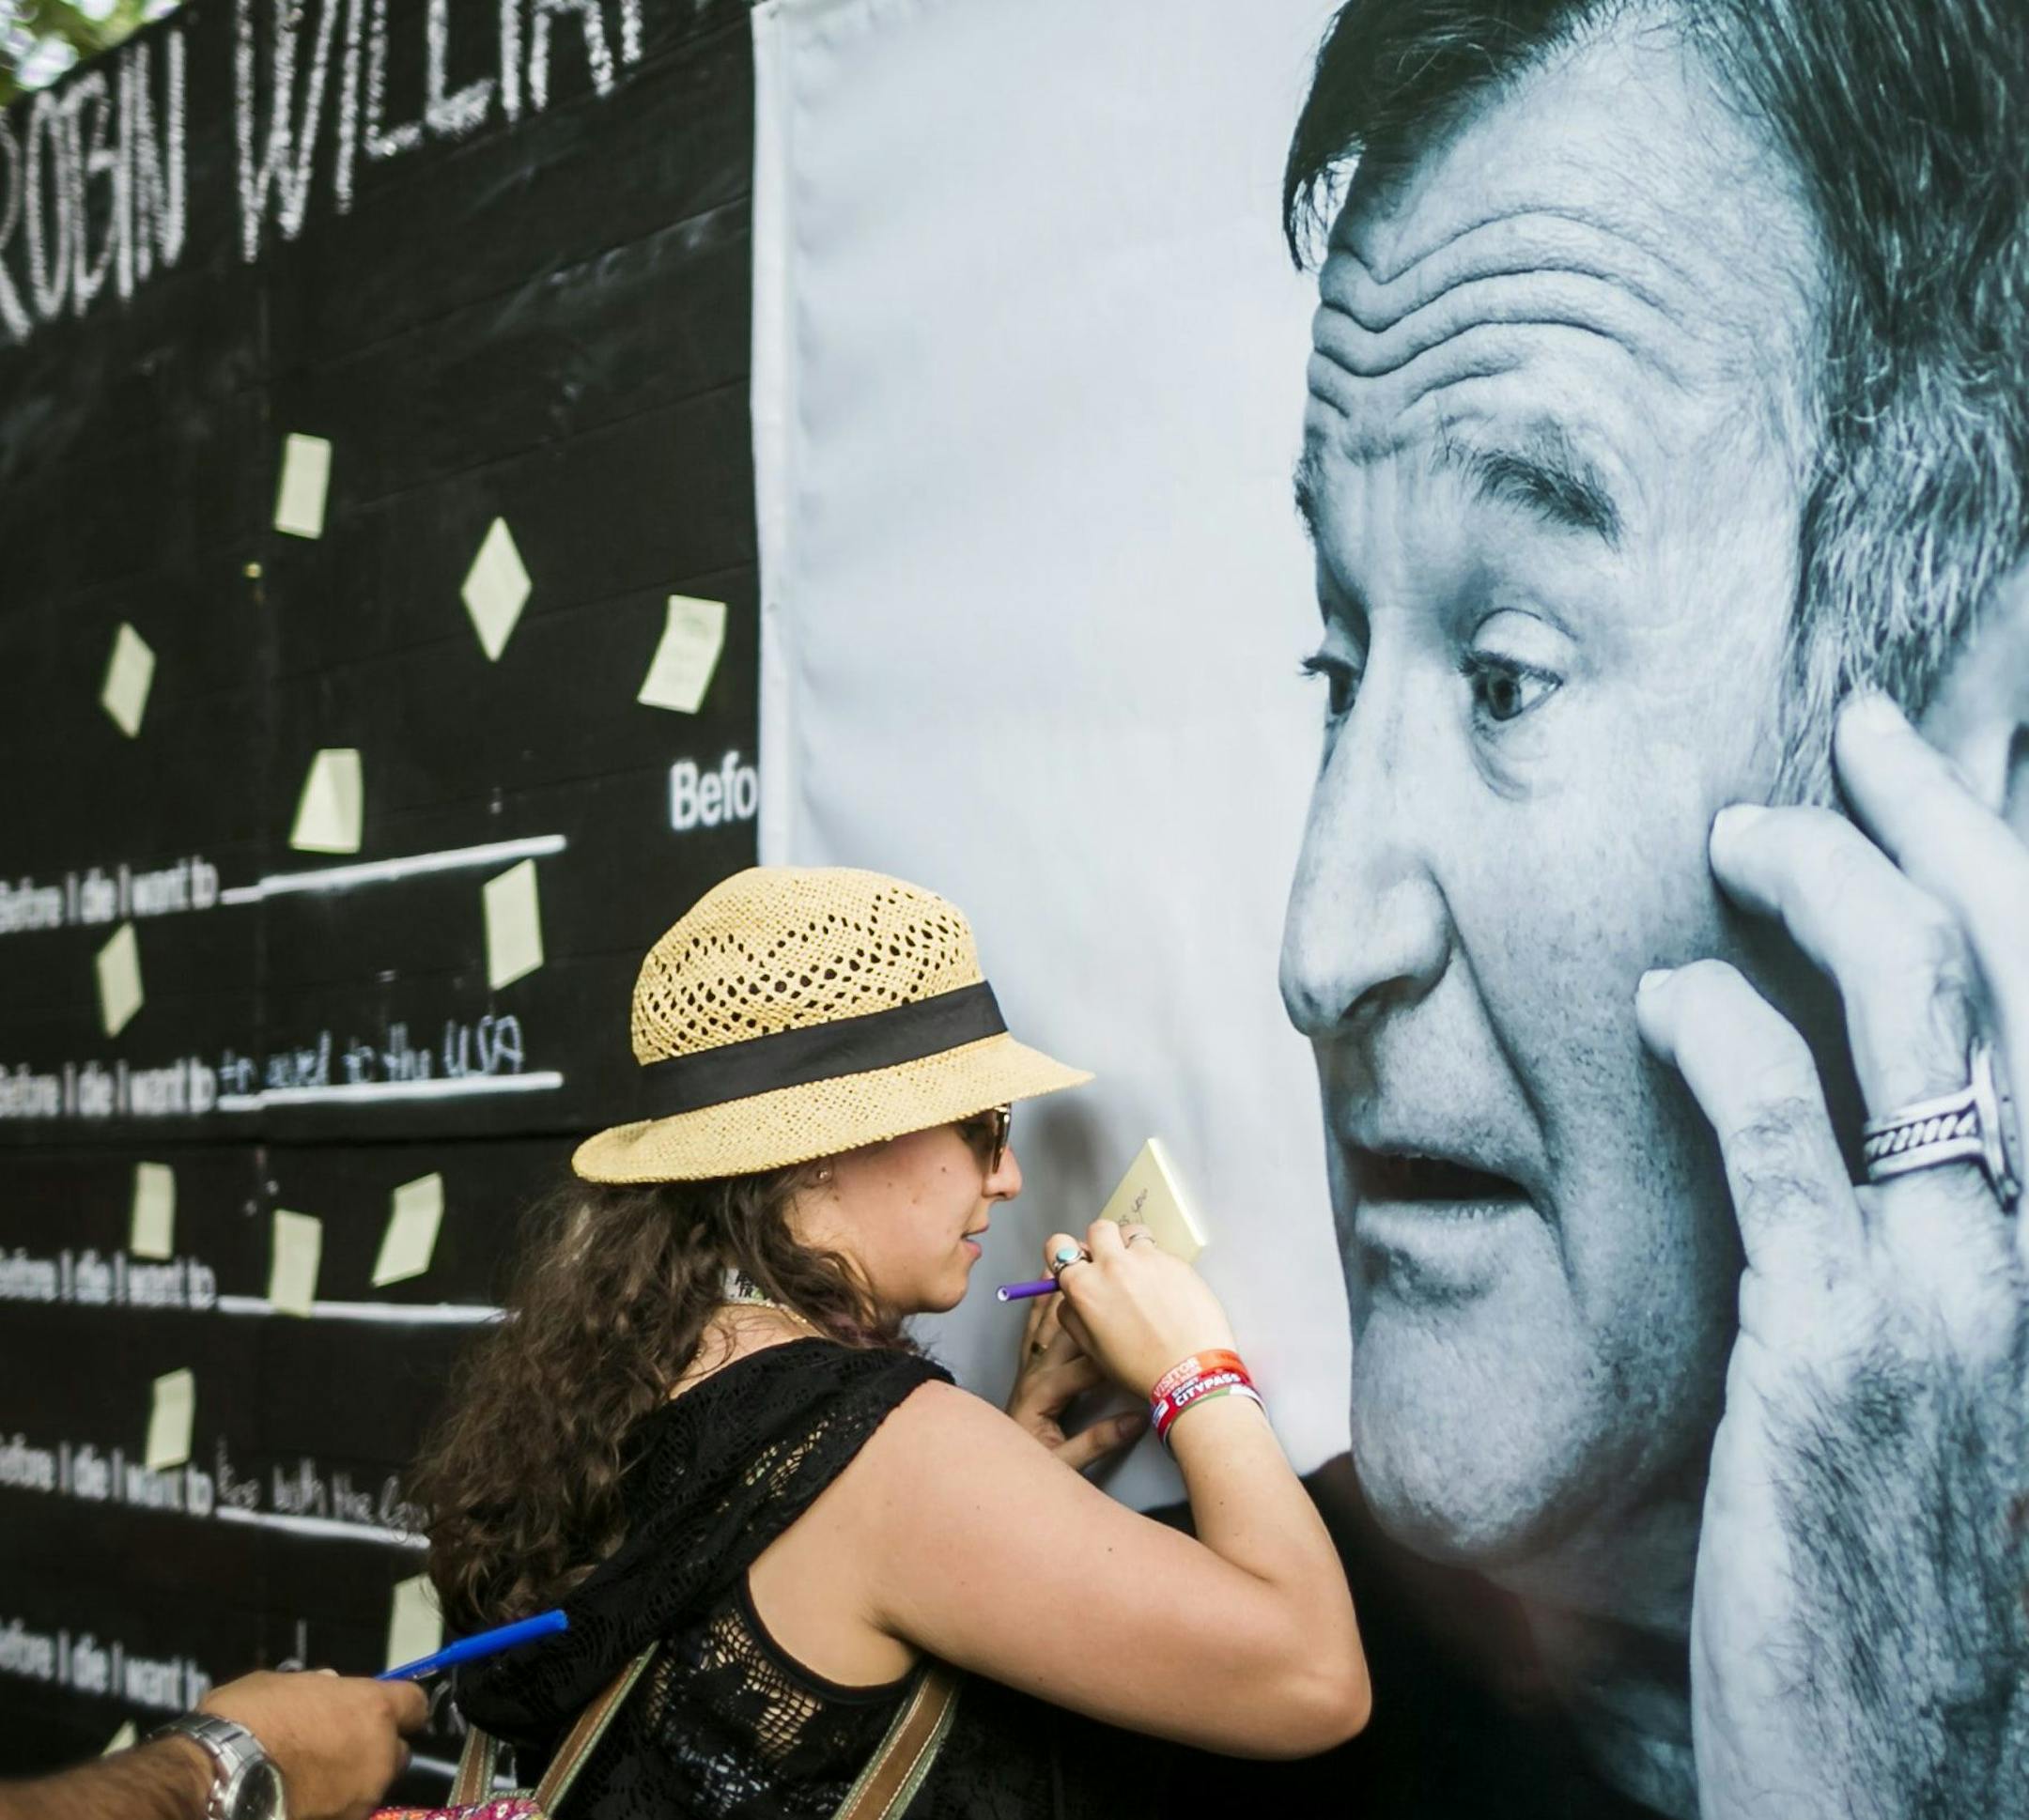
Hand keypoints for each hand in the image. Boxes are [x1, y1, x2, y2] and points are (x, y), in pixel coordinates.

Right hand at [201, 1669, 427, 1819]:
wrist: (219, 1778)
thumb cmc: (249, 1719)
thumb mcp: (282, 1684)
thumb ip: (317, 1687)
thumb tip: (328, 1686)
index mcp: (374, 1709)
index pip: (415, 1705)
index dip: (400, 1707)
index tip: (383, 1710)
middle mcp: (380, 1754)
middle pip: (397, 1752)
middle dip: (377, 1750)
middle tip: (341, 1749)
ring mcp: (362, 1797)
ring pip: (372, 1787)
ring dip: (354, 1782)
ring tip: (315, 1781)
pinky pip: (346, 1812)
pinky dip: (332, 1807)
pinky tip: (304, 1801)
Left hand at [1004, 1285, 1145, 1469]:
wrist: (995, 1471)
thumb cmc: (1027, 1469)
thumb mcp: (1064, 1463)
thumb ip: (1098, 1441)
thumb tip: (1137, 1420)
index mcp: (1044, 1394)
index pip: (1082, 1369)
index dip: (1108, 1356)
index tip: (1133, 1344)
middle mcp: (1035, 1373)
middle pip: (1065, 1336)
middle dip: (1088, 1309)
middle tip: (1109, 1282)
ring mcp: (1029, 1368)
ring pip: (1049, 1324)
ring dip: (1062, 1297)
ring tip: (1077, 1266)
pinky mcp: (1027, 1368)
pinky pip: (1033, 1329)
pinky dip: (1040, 1306)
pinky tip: (1046, 1286)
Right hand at [1042, 1219, 1236, 1396]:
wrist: (1189, 1372)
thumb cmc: (1141, 1368)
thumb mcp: (1091, 1349)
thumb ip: (1072, 1315)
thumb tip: (1070, 1297)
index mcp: (1084, 1286)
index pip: (1058, 1246)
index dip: (1065, 1253)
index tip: (1077, 1262)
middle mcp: (1112, 1265)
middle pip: (1099, 1229)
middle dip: (1102, 1243)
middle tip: (1111, 1265)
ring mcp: (1146, 1259)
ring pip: (1132, 1233)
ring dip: (1132, 1247)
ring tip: (1141, 1273)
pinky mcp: (1175, 1261)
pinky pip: (1159, 1251)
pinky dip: (1158, 1264)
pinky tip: (1165, 1289)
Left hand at [1635, 692, 2028, 1819]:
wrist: (1909, 1771)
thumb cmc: (1906, 1576)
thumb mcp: (1954, 1388)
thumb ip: (1927, 1241)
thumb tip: (1855, 1118)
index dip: (1996, 859)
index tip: (1915, 768)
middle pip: (2011, 966)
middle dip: (1934, 819)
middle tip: (1843, 732)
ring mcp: (1963, 1295)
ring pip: (1917, 1017)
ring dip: (1823, 890)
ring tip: (1738, 832)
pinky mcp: (1844, 1350)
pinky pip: (1786, 1137)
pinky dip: (1725, 1037)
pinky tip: (1663, 999)